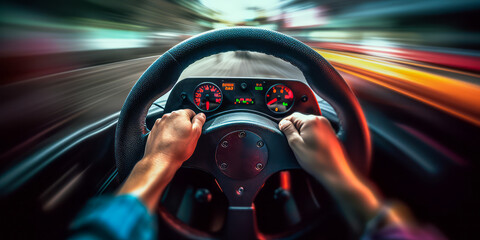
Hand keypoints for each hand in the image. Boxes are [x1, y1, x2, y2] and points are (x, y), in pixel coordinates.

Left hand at [144, 109, 205, 165]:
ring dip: (175, 129)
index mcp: (179, 114)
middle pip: (180, 118)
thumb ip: (199, 122)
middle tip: (186, 137)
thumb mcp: (195, 134)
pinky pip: (163, 130)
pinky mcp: (154, 131)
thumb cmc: (177, 149)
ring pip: (171, 124)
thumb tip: (201, 115)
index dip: (194, 121)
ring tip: (177, 142)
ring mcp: (159, 123)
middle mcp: (168, 116)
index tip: (194, 129)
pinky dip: (167, 134)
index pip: (191, 112)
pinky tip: (170, 143)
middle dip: (184, 125)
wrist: (161, 160)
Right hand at [279, 113, 383, 231]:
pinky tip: (310, 148)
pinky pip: (315, 131)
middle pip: (300, 120)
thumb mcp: (296, 145)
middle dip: (294, 130)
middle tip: (292, 143)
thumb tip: (283, 123)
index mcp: (311, 121)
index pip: (292, 116)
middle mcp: (320, 120)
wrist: (334, 172)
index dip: (285, 124)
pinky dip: (310, 137)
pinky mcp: (329, 133)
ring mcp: (326, 126)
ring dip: (302, 134)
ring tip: (302, 148)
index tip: (282, 133)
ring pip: (307, 126)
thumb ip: (288, 130)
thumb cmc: (317, 161)